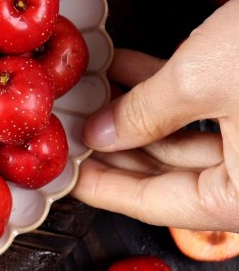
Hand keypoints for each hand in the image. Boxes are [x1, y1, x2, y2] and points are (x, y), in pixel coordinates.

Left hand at [72, 0, 238, 231]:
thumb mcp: (202, 80)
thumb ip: (145, 112)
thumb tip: (103, 136)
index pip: (157, 203)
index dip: (103, 187)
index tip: (67, 176)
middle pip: (168, 173)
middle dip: (114, 146)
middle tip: (71, 130)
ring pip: (183, 137)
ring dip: (134, 111)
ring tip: (90, 91)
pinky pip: (204, 109)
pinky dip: (164, 90)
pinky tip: (126, 67)